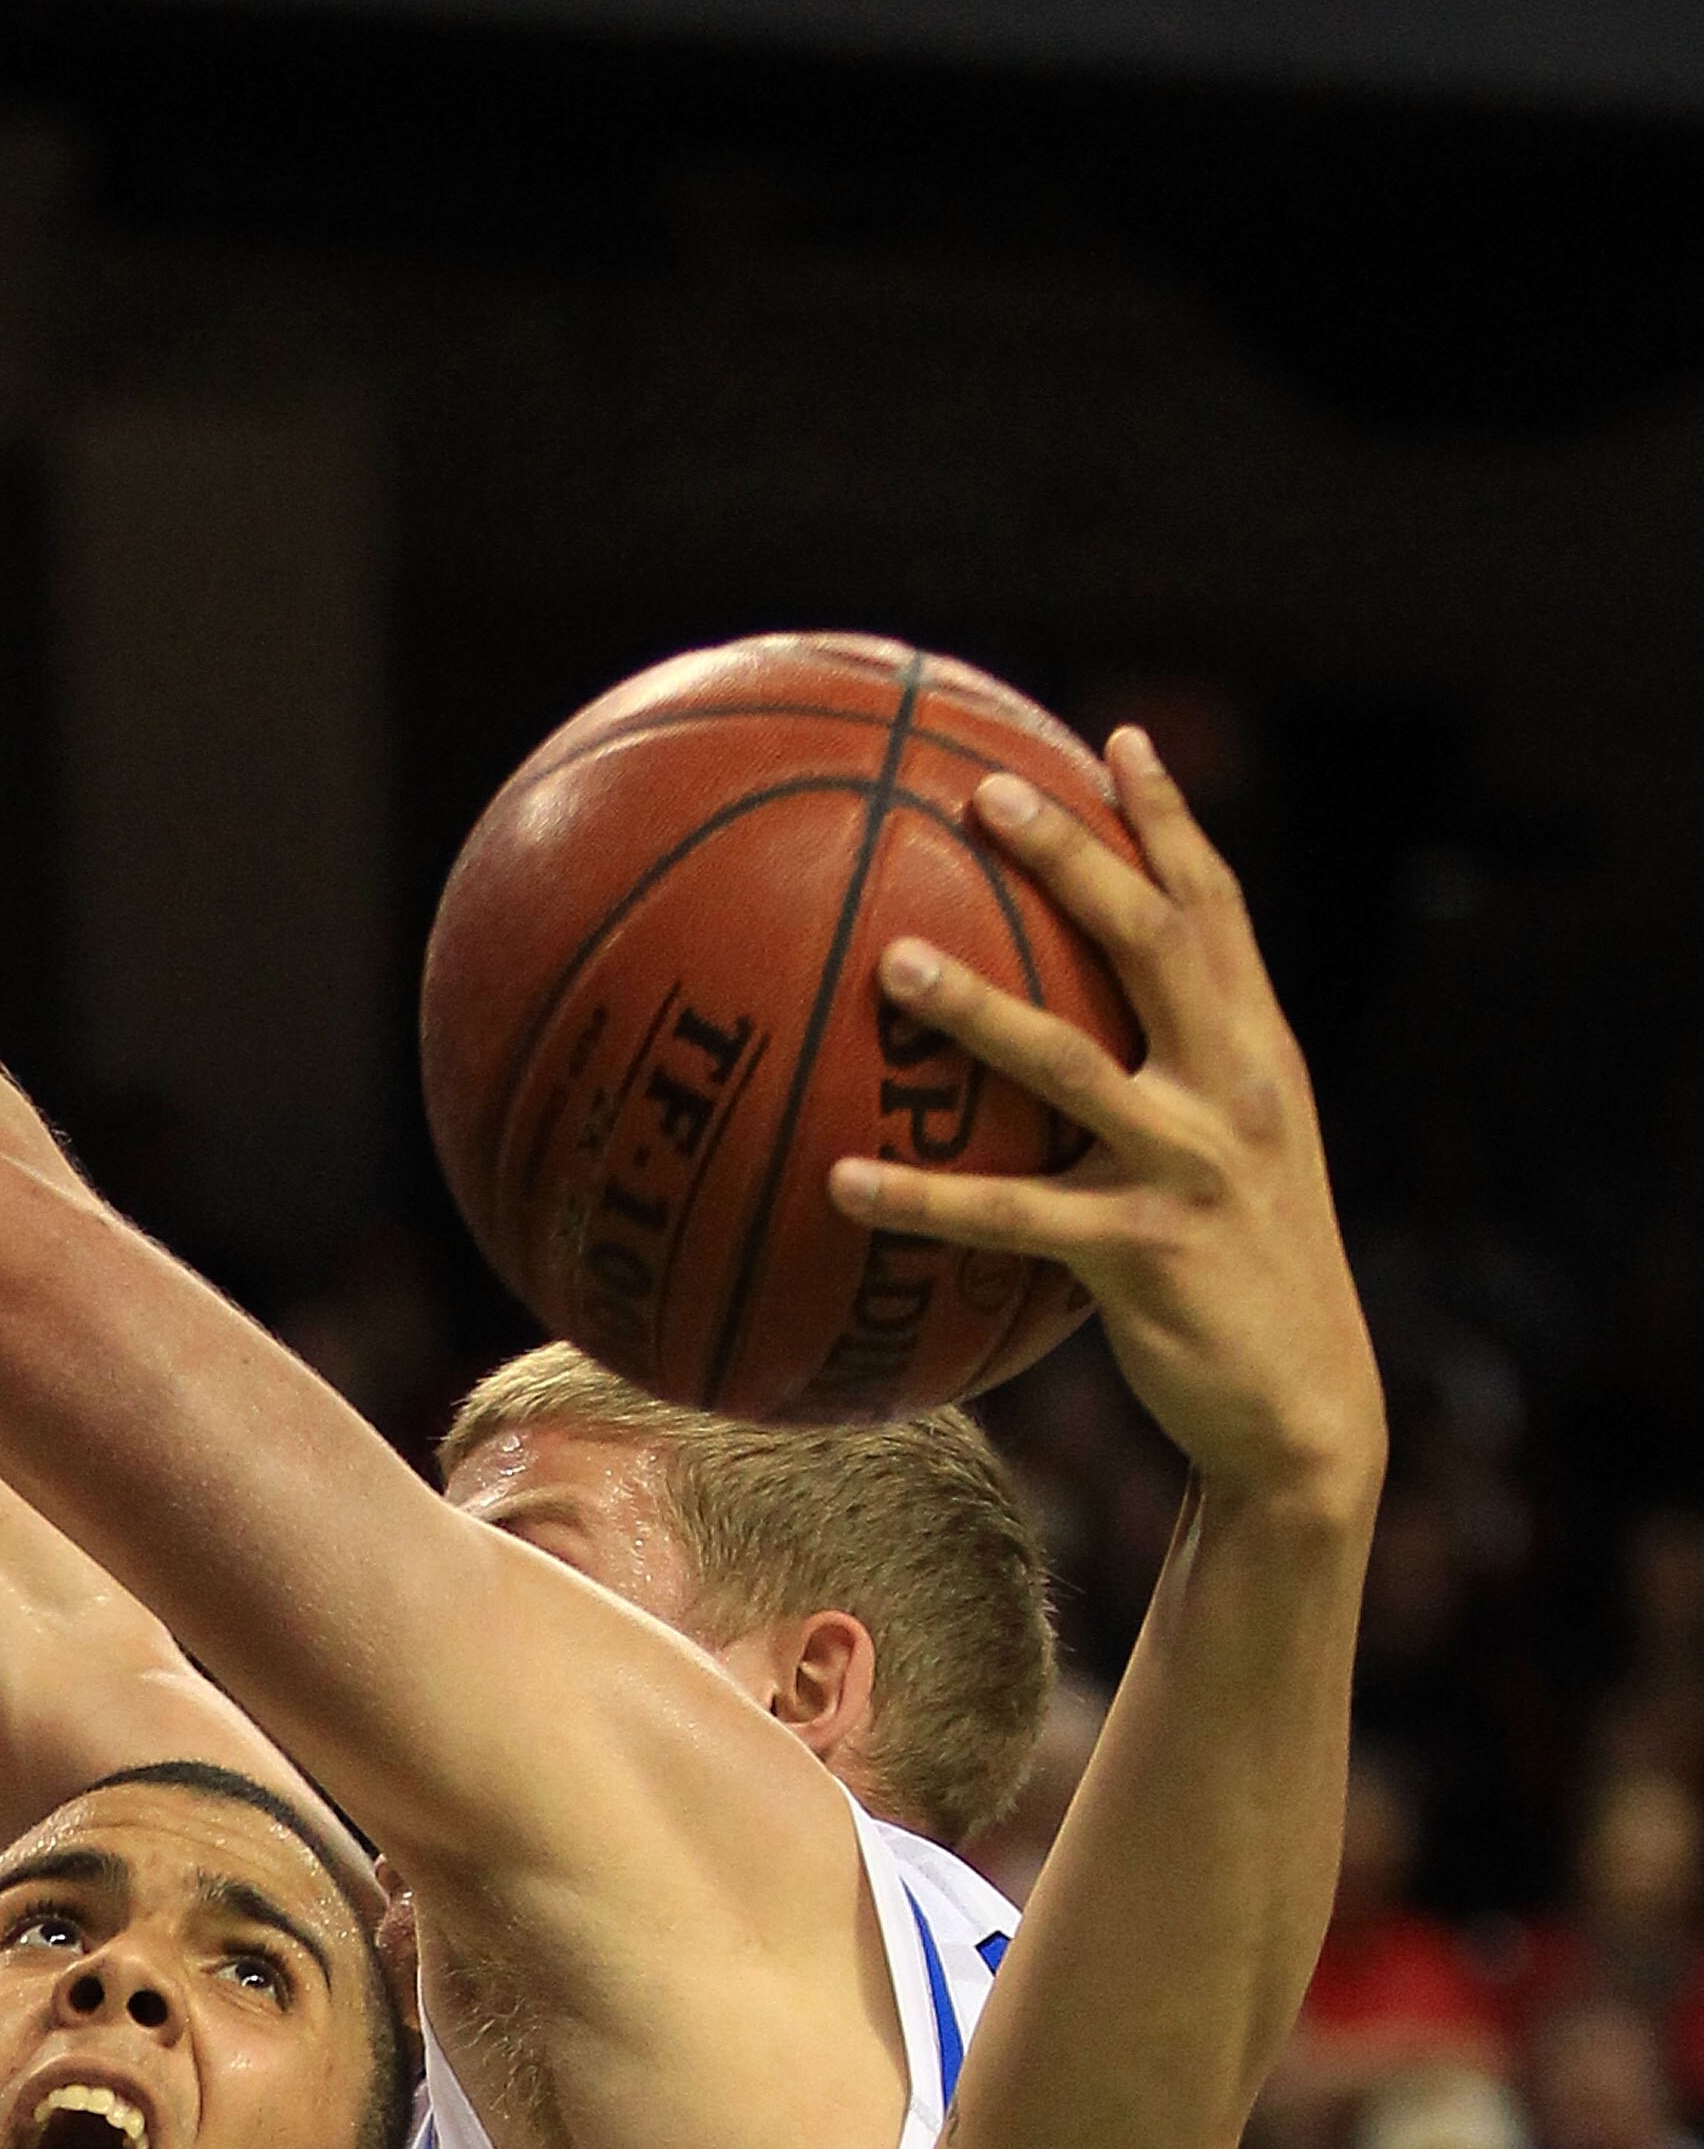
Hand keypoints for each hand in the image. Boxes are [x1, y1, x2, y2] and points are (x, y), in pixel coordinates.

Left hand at [829, 730, 1386, 1511]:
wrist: (1305, 1410)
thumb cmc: (1244, 1284)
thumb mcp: (1237, 1166)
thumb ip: (1181, 1089)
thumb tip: (1078, 1042)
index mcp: (1260, 1056)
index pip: (1218, 908)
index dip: (1170, 818)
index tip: (1116, 738)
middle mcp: (1236, 1091)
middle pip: (1153, 940)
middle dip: (1075, 854)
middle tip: (987, 789)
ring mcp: (1191, 1169)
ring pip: (1071, 1062)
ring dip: (978, 1008)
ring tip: (890, 960)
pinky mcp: (1142, 1255)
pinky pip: (1012, 1216)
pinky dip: (924, 1198)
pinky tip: (843, 1180)